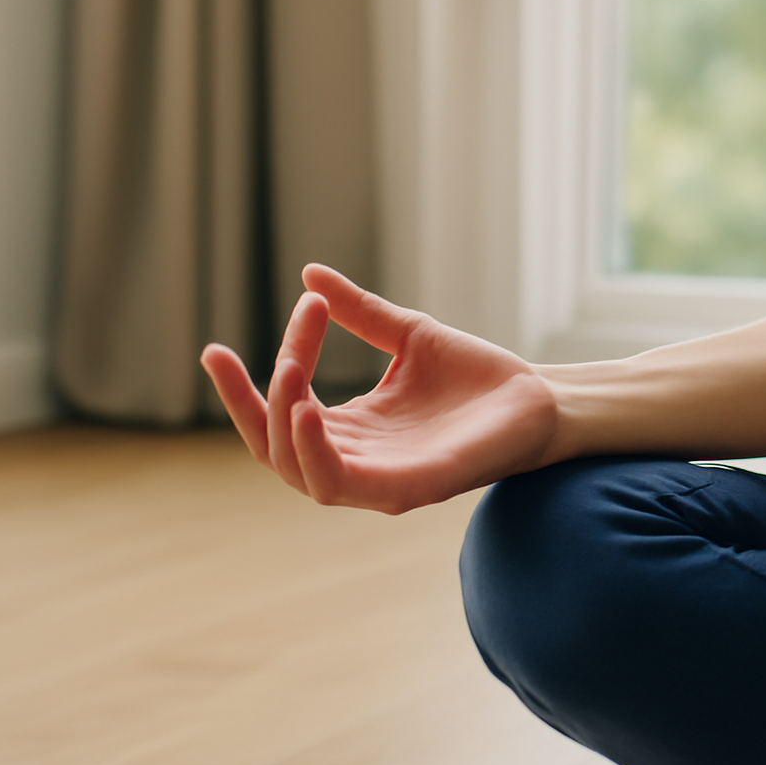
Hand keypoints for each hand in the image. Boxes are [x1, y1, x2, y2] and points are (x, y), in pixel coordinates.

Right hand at [200, 264, 558, 512]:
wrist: (542, 400)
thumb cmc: (478, 378)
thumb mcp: (409, 335)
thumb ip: (361, 314)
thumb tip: (311, 274)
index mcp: (352, 429)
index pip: (281, 412)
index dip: (252, 378)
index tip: (260, 324)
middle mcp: (358, 460)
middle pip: (272, 445)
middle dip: (244, 402)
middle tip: (223, 354)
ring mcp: (378, 481)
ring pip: (295, 469)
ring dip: (278, 420)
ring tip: (284, 370)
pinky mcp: (404, 491)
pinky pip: (338, 484)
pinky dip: (312, 452)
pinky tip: (306, 410)